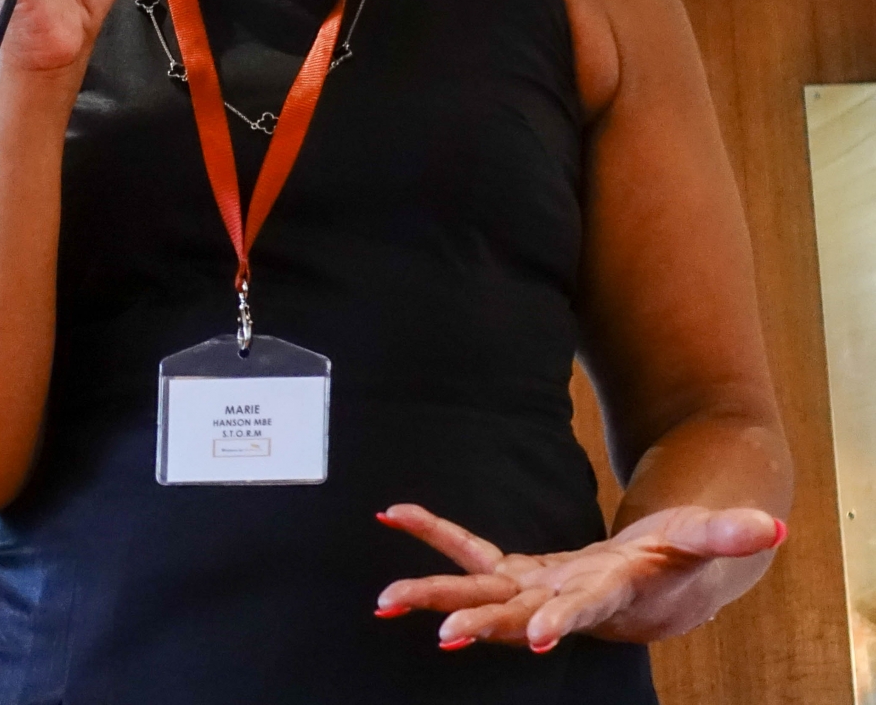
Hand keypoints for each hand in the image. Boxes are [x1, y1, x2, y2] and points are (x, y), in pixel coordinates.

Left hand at [374, 502, 786, 652]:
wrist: (658, 585)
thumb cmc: (684, 559)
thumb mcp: (706, 539)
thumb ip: (730, 532)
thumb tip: (772, 525)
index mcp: (609, 593)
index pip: (586, 610)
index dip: (564, 622)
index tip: (538, 640)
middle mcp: (563, 601)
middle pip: (516, 614)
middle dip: (479, 622)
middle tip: (437, 631)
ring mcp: (536, 592)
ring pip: (479, 592)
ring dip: (434, 592)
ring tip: (385, 597)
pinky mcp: (520, 575)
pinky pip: (471, 553)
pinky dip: (436, 534)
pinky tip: (397, 515)